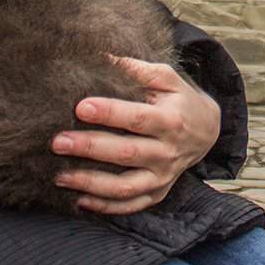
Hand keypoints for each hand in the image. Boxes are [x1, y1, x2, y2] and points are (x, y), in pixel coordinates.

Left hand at [51, 55, 220, 213]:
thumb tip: (103, 56)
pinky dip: (105, 207)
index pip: (137, 118)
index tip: (80, 107)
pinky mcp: (157, 193)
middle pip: (126, 153)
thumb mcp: (167, 78)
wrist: (207, 131)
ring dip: (91, 183)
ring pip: (124, 186)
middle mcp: (167, 152)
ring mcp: (163, 176)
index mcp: (171, 120)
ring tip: (60, 176)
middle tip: (58, 142)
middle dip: (90, 148)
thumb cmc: (179, 99)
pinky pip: (130, 205)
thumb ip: (137, 69)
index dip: (109, 113)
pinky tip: (79, 200)